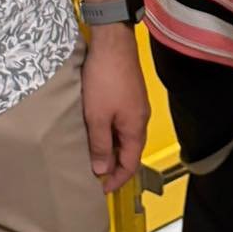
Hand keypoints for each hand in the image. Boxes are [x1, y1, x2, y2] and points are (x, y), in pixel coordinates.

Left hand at [81, 27, 149, 193]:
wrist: (112, 41)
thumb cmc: (104, 78)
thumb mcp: (97, 116)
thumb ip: (100, 144)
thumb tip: (102, 170)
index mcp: (136, 127)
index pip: (131, 164)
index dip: (117, 179)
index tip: (101, 190)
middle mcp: (140, 118)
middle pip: (130, 150)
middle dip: (114, 165)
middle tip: (94, 174)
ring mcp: (135, 104)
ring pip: (125, 135)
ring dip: (111, 147)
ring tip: (92, 154)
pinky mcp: (128, 92)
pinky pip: (121, 121)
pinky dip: (110, 131)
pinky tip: (96, 128)